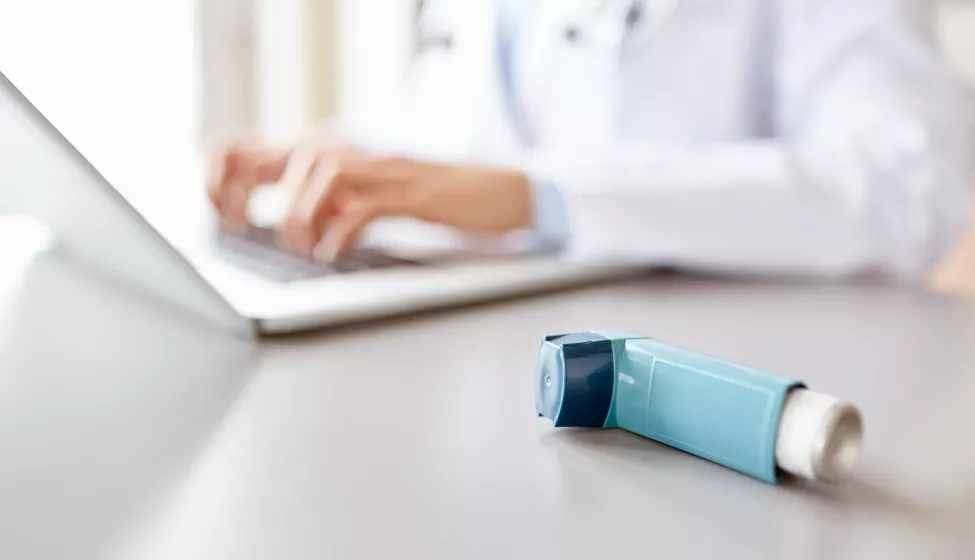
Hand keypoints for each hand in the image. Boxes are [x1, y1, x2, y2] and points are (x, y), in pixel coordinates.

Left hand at [207, 137, 532, 258]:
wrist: (496, 191)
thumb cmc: (433, 197)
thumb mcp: (371, 196)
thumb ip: (332, 203)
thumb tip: (294, 226)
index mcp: (342, 154)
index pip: (271, 147)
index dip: (233, 172)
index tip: (222, 210)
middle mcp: (358, 154)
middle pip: (286, 153)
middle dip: (248, 187)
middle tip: (239, 226)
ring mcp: (386, 171)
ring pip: (324, 171)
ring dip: (300, 211)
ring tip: (299, 244)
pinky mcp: (414, 194)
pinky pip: (368, 205)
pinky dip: (343, 230)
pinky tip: (334, 251)